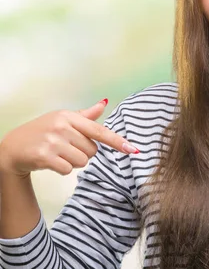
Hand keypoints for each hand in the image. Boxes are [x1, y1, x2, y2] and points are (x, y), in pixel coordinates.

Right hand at [0, 99, 138, 177]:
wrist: (13, 147)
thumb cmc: (42, 132)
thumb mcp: (62, 119)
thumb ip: (85, 116)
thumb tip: (104, 103)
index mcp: (69, 116)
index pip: (99, 130)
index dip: (117, 141)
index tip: (132, 149)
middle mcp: (62, 127)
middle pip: (92, 151)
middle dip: (83, 153)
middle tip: (66, 148)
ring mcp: (52, 141)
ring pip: (82, 161)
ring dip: (73, 162)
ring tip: (59, 154)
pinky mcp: (44, 156)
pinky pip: (68, 170)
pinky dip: (62, 169)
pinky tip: (51, 161)